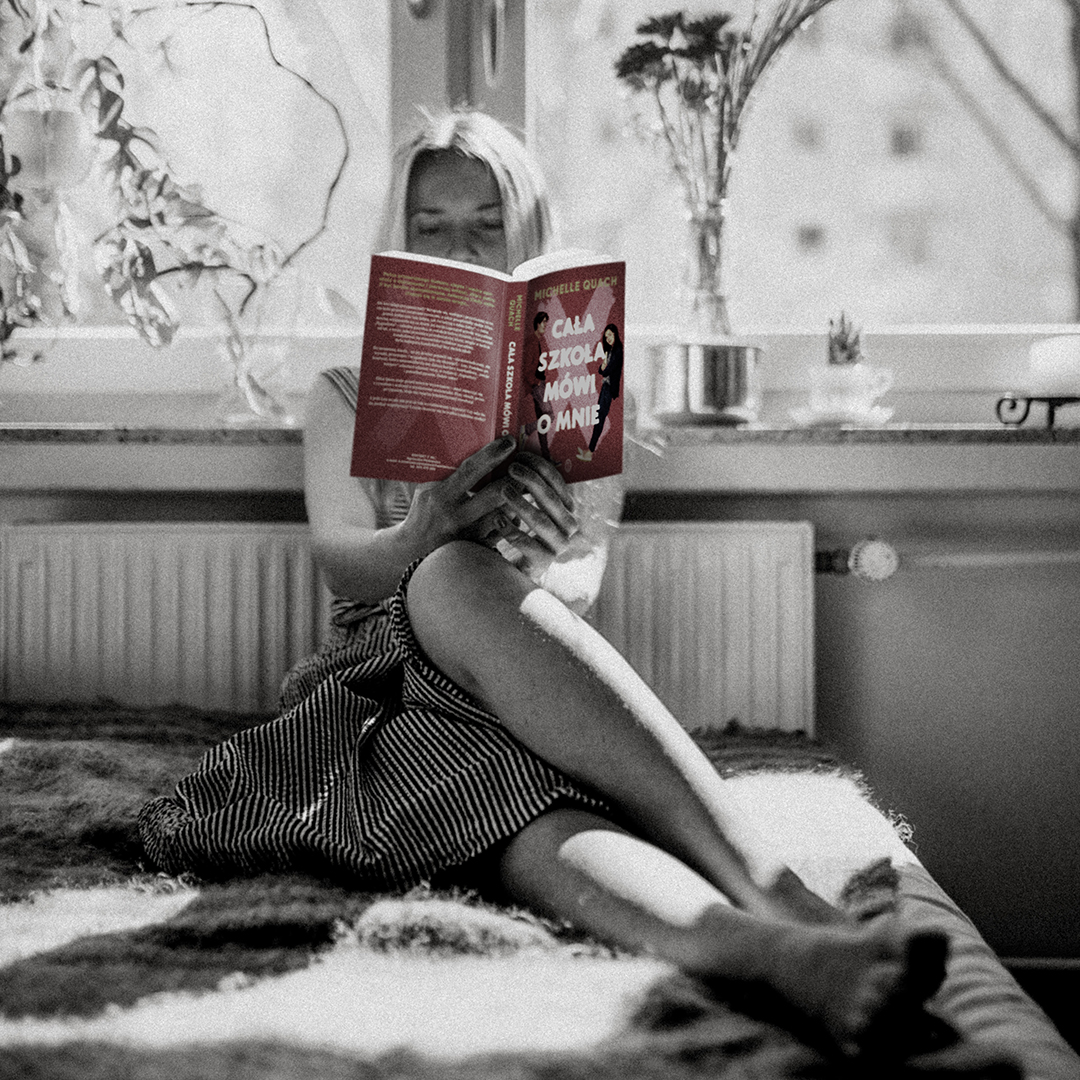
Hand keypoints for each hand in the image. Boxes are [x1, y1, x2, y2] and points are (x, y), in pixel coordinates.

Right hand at [404, 436, 520, 552]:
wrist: (413, 551)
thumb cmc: (421, 513)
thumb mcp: (425, 490)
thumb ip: (442, 472)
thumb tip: (460, 444)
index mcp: (440, 496)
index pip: (470, 471)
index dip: (491, 455)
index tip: (509, 442)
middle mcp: (456, 515)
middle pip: (495, 493)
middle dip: (515, 477)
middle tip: (526, 464)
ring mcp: (468, 535)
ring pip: (504, 513)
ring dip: (517, 497)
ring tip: (527, 483)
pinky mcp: (478, 548)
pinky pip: (504, 531)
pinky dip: (513, 518)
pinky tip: (517, 508)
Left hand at [487, 451, 578, 576]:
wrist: (513, 569)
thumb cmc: (515, 529)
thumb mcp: (522, 505)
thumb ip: (523, 485)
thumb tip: (509, 448)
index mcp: (565, 507)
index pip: (558, 482)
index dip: (540, 467)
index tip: (520, 454)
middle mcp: (567, 526)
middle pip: (551, 500)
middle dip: (532, 481)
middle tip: (511, 468)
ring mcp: (557, 546)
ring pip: (542, 523)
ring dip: (523, 504)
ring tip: (503, 490)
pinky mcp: (543, 563)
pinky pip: (530, 547)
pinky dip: (514, 532)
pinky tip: (498, 521)